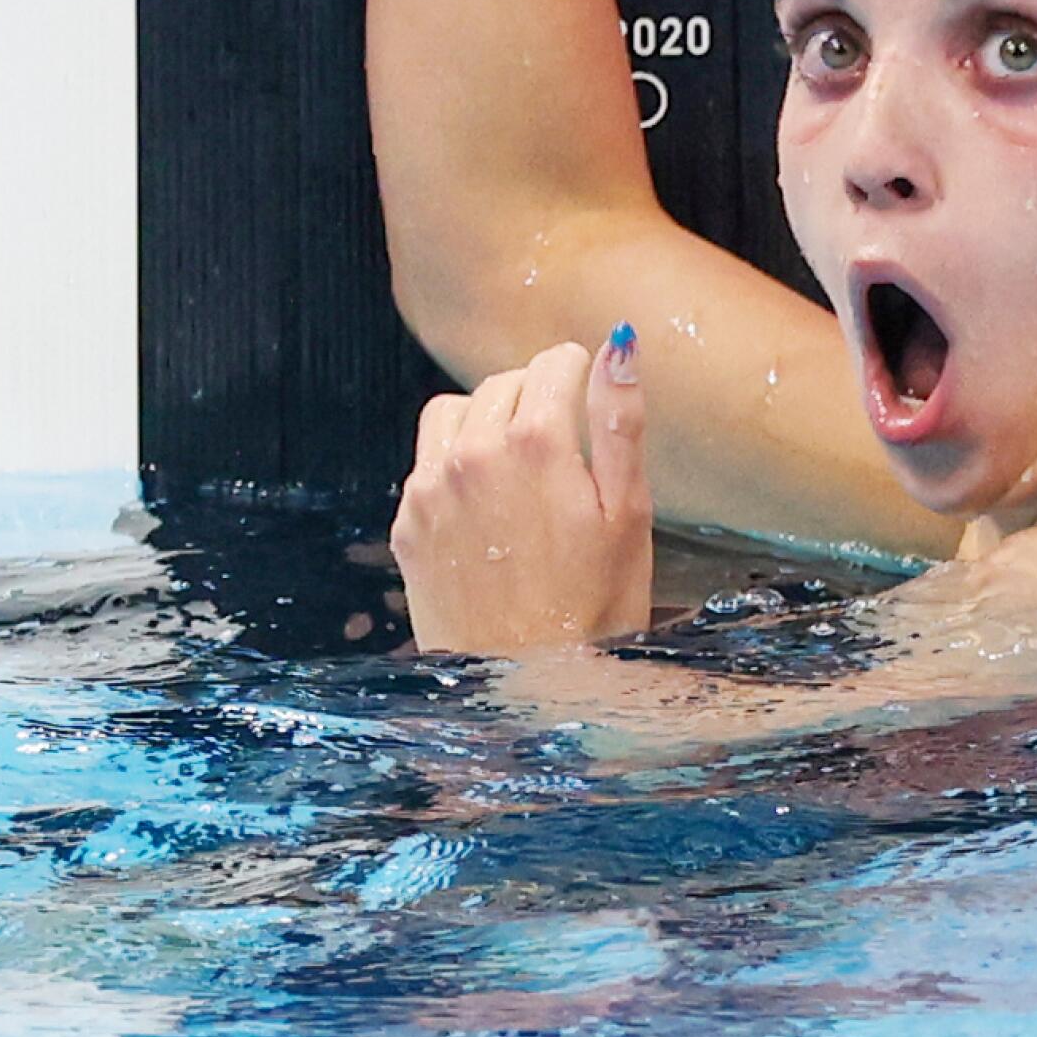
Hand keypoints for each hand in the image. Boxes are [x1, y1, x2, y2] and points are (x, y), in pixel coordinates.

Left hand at [391, 329, 651, 655]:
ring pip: (454, 411)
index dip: (580, 376)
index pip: (553, 362)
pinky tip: (487, 508)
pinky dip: (455, 464)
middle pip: (504, 383)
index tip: (590, 401)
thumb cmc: (594, 609)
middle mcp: (473, 453)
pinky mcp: (408, 524)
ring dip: (487, 420)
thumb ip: (620, 421)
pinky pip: (426, 462)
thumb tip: (619, 344)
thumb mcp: (628, 513)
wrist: (524, 692)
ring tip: (519, 465)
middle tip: (565, 446)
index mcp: (536, 442)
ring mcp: (431, 489)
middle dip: (536, 397)